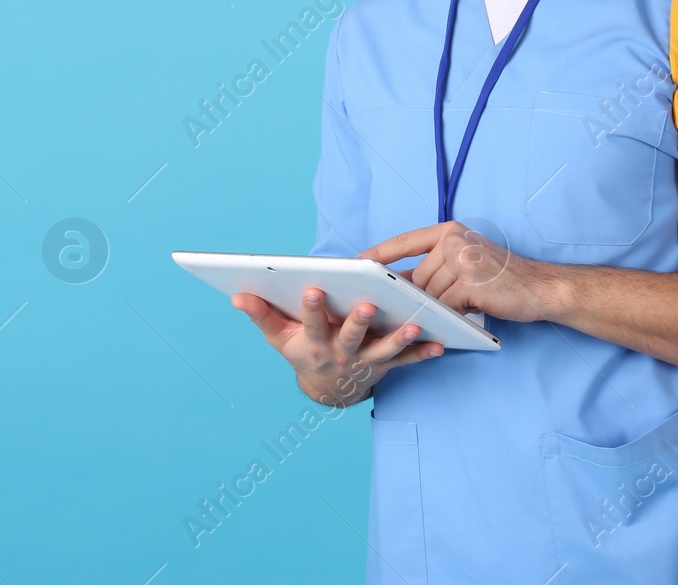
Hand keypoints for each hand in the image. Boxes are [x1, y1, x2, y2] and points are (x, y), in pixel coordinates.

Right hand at [231, 287, 443, 406]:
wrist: (327, 388)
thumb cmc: (302, 351)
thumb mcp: (278, 337)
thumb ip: (261, 314)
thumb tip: (238, 295)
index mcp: (314, 344)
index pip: (311, 324)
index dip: (311, 309)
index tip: (312, 289)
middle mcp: (341, 354)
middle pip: (350, 337)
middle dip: (358, 322)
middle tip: (368, 305)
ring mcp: (365, 361)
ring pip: (383, 350)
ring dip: (399, 338)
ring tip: (413, 325)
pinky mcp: (385, 365)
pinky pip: (406, 361)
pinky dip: (422, 353)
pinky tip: (439, 344)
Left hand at [357, 222, 551, 322]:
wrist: (539, 288)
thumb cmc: (500, 279)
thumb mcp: (464, 262)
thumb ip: (434, 267)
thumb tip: (397, 283)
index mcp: (449, 231)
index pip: (404, 241)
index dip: (378, 253)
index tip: (356, 263)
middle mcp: (454, 240)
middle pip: (416, 277)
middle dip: (421, 297)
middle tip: (431, 305)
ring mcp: (462, 259)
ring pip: (429, 294)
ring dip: (438, 307)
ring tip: (456, 308)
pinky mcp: (470, 282)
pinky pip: (446, 306)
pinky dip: (452, 314)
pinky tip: (466, 312)